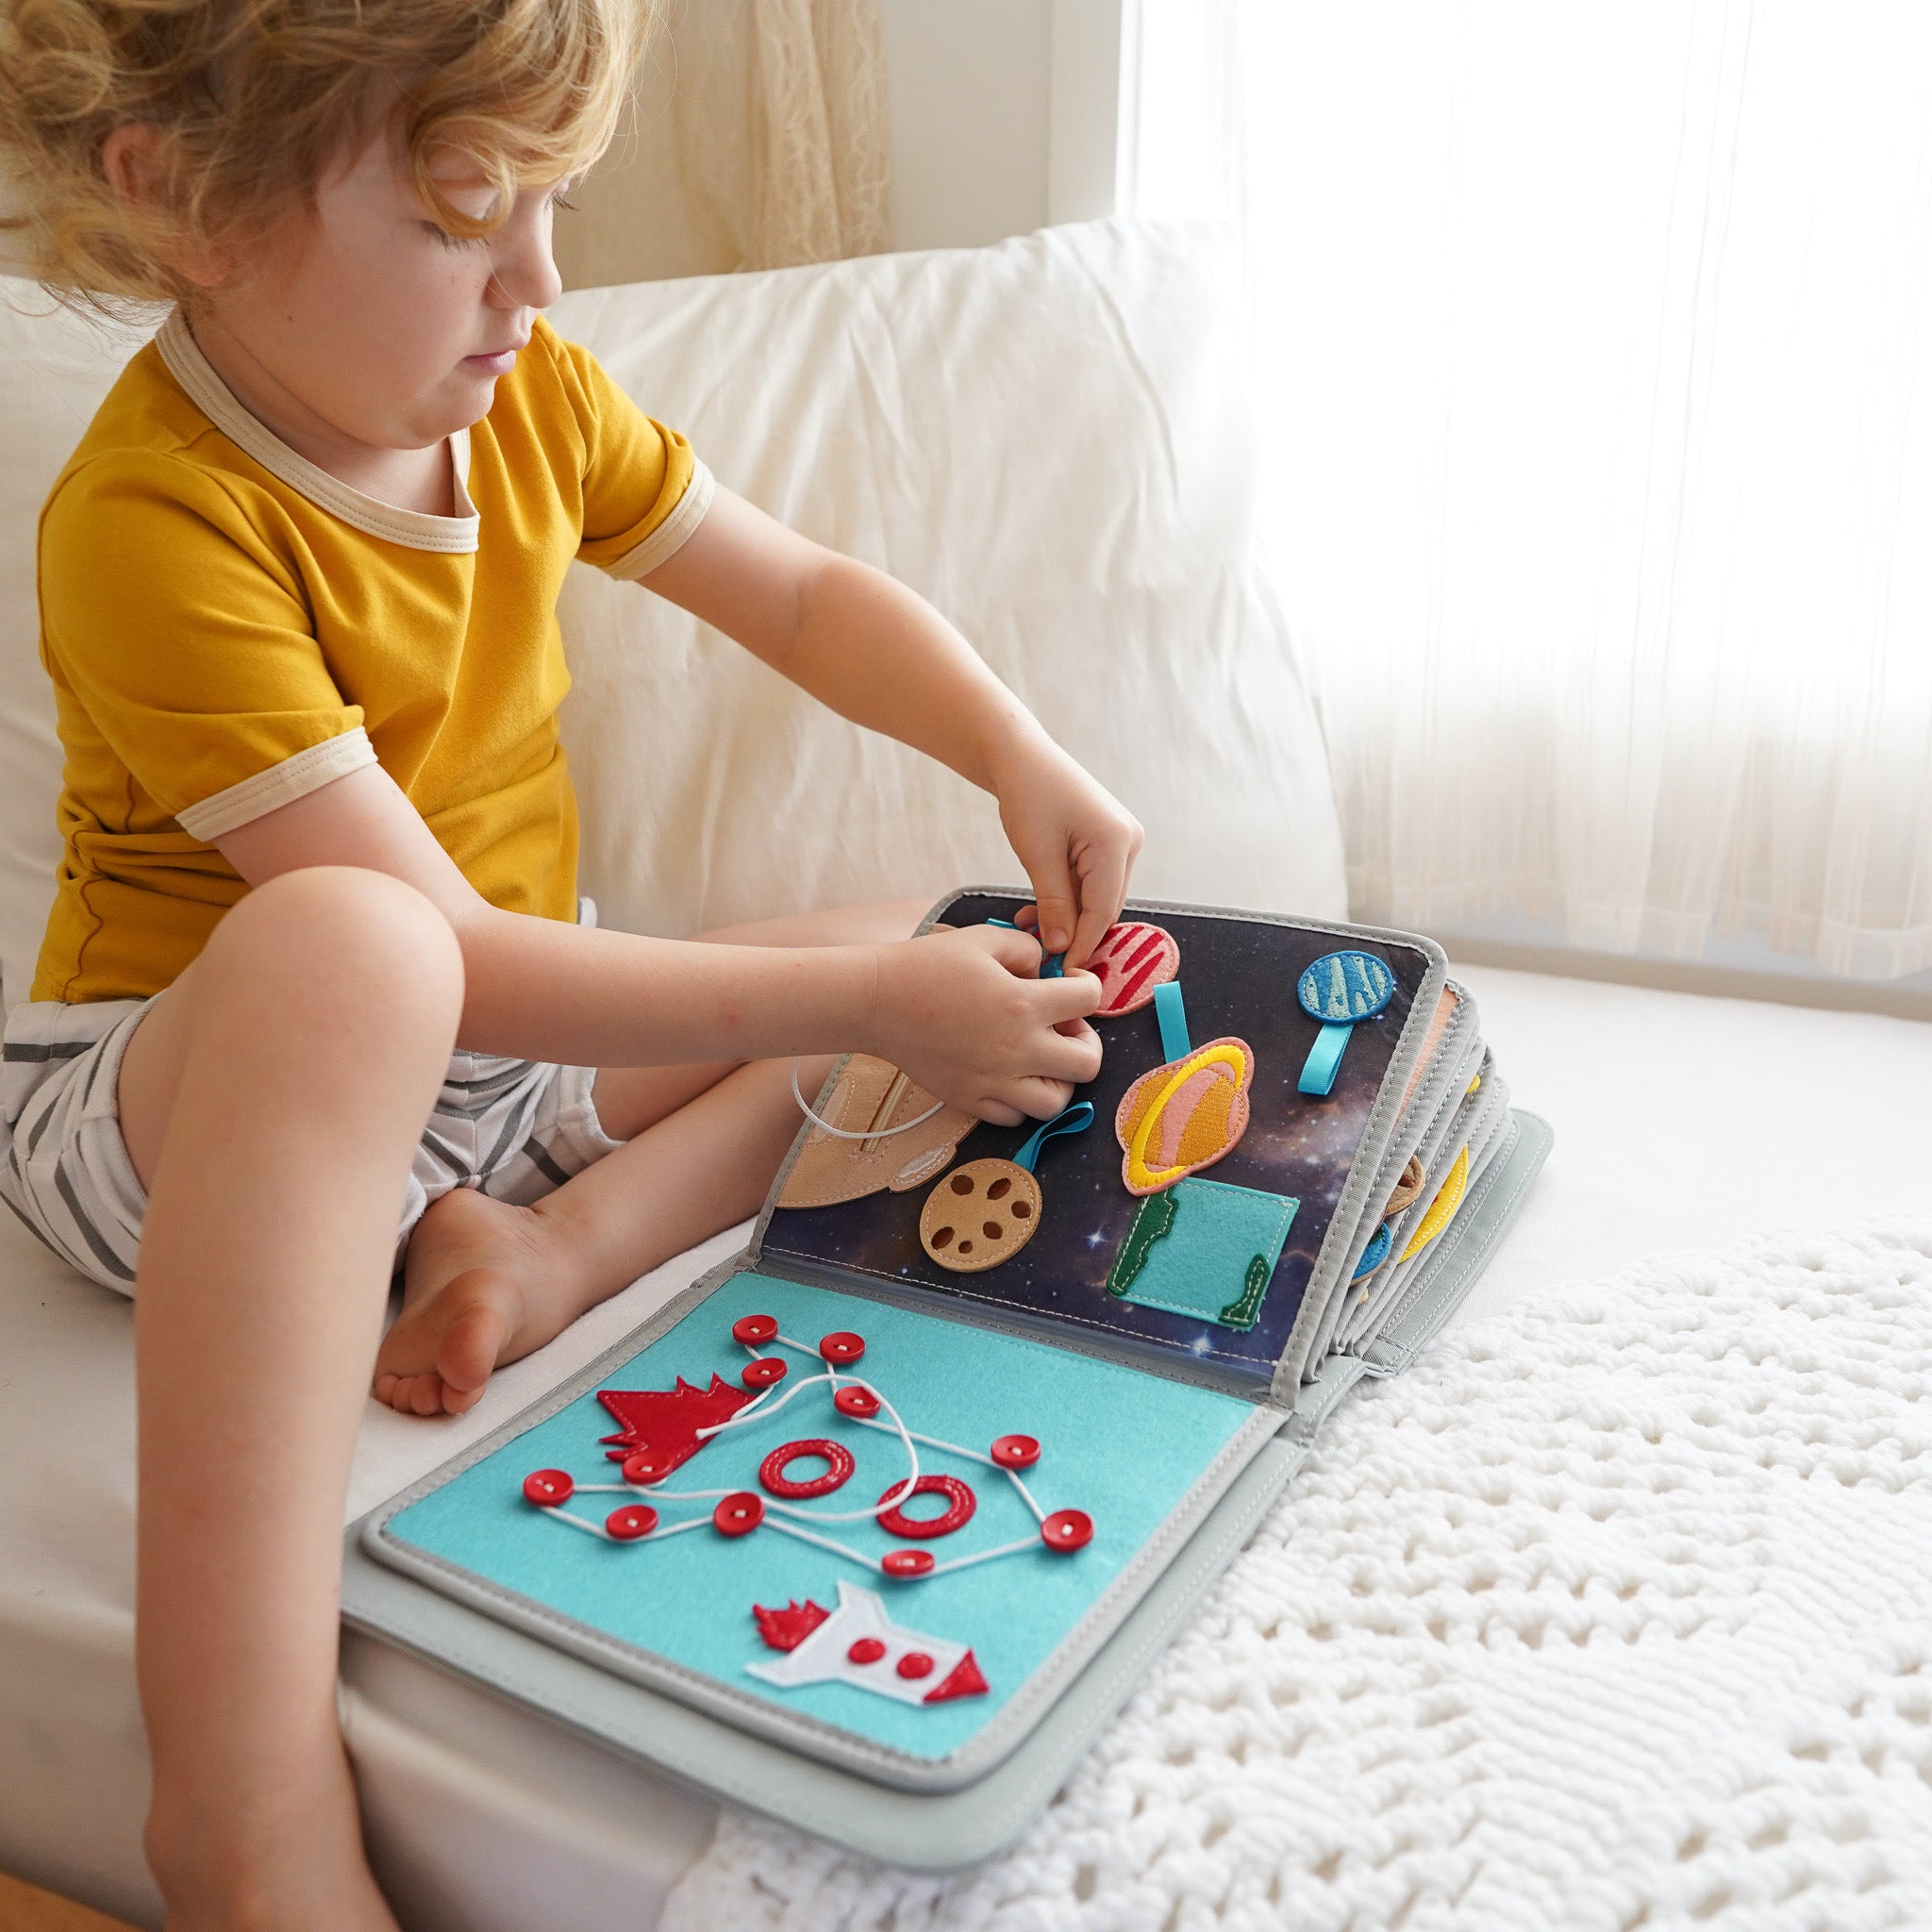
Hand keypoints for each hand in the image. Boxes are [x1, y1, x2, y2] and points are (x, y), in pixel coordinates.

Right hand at [868, 925, 1102, 1126]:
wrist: (876, 1003)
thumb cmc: (926, 965)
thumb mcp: (981, 939)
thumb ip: (1026, 948)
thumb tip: (1045, 968)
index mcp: (1023, 1004)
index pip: (1090, 1000)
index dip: (1087, 987)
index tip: (1071, 987)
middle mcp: (1016, 1049)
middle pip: (1087, 1064)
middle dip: (1086, 1043)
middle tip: (1063, 1029)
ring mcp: (993, 1081)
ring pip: (1057, 1102)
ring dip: (1058, 1080)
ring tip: (1040, 1060)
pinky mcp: (969, 1100)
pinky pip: (1015, 1118)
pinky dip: (1021, 1100)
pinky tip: (1009, 1076)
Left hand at [990, 738, 1143, 970]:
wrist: (1022, 758)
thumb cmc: (1028, 795)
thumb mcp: (1037, 855)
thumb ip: (1053, 904)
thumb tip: (1062, 947)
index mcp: (1116, 842)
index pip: (1103, 910)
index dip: (1083, 944)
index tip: (1062, 971)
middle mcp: (1128, 842)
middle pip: (1104, 906)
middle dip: (1074, 933)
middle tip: (1044, 957)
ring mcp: (1121, 841)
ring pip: (1096, 897)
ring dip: (1067, 916)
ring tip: (1031, 927)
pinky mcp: (1107, 842)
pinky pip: (1090, 882)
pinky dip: (1066, 898)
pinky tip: (1039, 909)